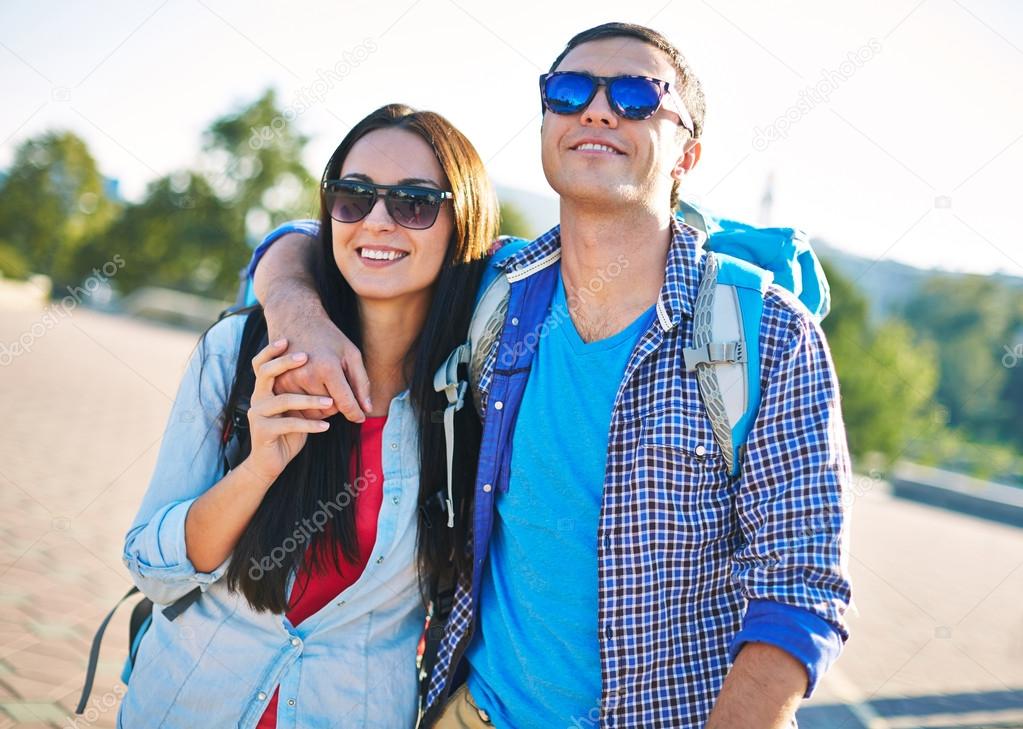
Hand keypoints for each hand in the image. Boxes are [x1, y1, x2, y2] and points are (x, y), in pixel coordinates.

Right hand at [242, 339, 334, 483]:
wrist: (268, 462)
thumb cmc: (290, 431)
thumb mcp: (304, 410)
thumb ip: (315, 395)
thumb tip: (356, 398)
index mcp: (267, 386)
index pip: (265, 363)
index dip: (272, 351)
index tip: (289, 341)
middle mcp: (259, 395)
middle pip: (265, 372)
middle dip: (284, 362)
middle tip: (305, 356)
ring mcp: (258, 412)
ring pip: (283, 399)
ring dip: (309, 400)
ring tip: (331, 404)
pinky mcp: (262, 430)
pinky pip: (288, 423)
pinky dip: (309, 425)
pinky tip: (325, 427)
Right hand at [264, 294, 371, 422]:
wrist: (295, 320)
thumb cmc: (328, 337)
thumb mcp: (351, 355)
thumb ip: (361, 383)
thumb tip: (366, 410)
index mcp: (327, 367)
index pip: (345, 403)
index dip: (355, 414)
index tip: (361, 418)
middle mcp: (306, 376)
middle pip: (329, 409)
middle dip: (337, 403)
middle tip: (337, 386)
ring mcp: (288, 381)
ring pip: (312, 411)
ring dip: (322, 405)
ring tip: (324, 387)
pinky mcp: (276, 385)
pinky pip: (297, 408)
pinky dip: (307, 405)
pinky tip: (312, 392)